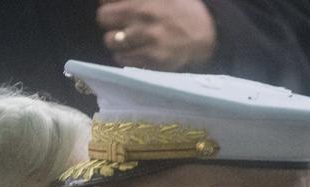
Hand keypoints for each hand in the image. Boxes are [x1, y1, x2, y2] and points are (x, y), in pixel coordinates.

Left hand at [97, 0, 217, 70]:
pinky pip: (122, 58)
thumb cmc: (179, 9)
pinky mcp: (151, 58)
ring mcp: (147, 37)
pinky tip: (136, 51)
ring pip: (111, 40)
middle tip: (119, 25)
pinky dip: (126, 55)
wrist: (206, 33)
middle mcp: (143, 14)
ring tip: (128, 40)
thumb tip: (106, 0)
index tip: (116, 7)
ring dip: (116, 41)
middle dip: (109, 21)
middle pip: (103, 17)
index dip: (109, 3)